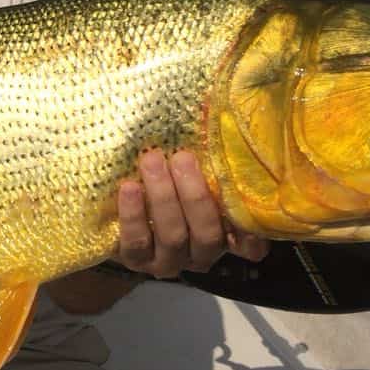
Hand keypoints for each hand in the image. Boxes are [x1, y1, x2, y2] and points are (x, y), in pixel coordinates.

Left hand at [114, 148, 267, 278]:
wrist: (118, 212)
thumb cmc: (169, 179)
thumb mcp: (191, 172)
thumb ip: (209, 160)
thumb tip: (216, 108)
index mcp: (224, 237)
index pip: (251, 246)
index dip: (251, 233)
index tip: (245, 203)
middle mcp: (201, 254)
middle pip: (207, 233)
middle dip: (195, 195)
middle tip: (182, 158)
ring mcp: (169, 261)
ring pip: (173, 237)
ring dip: (163, 197)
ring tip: (152, 161)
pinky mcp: (137, 261)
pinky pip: (136, 244)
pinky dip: (133, 215)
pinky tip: (129, 187)